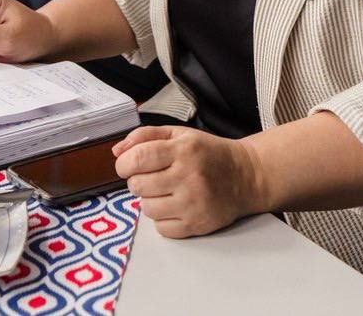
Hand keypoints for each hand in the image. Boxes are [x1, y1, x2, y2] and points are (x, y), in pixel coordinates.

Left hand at [113, 125, 265, 237]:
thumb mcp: (180, 134)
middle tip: (153, 177)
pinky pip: (161, 228)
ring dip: (150, 200)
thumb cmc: (209, 154)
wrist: (245, 176)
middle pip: (138, 186)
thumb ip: (145, 137)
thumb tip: (117, 152)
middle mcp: (189, 177)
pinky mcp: (197, 225)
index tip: (128, 166)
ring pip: (146, 209)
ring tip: (166, 191)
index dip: (124, 164)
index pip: (137, 158)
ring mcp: (193, 203)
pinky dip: (163, 218)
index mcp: (183, 150)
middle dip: (138, 181)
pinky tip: (175, 206)